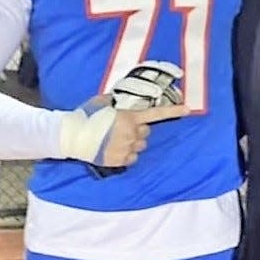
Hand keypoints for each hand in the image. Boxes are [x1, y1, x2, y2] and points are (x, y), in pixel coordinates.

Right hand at [59, 95, 188, 167]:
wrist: (71, 136)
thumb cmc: (85, 116)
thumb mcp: (101, 102)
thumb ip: (115, 101)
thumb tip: (120, 99)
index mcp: (129, 118)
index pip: (156, 114)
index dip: (173, 111)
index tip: (188, 109)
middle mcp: (131, 134)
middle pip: (146, 133)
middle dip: (138, 130)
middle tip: (122, 128)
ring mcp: (126, 148)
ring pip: (140, 146)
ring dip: (133, 143)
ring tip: (115, 139)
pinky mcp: (120, 160)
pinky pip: (132, 158)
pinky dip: (126, 154)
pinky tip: (113, 148)